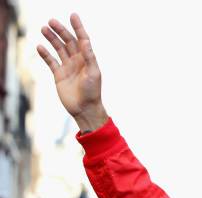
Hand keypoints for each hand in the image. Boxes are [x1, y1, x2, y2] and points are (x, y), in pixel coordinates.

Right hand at [37, 13, 107, 131]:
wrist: (85, 109)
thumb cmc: (92, 92)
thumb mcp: (93, 73)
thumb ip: (89, 57)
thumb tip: (85, 41)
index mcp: (88, 59)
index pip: (83, 39)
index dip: (78, 27)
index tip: (73, 15)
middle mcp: (78, 61)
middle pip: (68, 41)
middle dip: (61, 31)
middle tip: (51, 21)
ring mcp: (68, 67)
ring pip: (59, 49)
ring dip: (52, 39)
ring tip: (44, 29)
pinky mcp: (59, 75)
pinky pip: (51, 61)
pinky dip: (45, 54)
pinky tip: (40, 46)